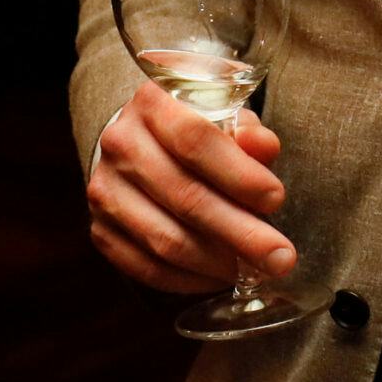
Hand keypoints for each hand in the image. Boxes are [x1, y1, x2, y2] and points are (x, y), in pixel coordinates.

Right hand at [86, 82, 291, 294]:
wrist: (139, 140)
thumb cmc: (196, 126)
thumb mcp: (226, 113)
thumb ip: (249, 131)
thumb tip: (264, 148)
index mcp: (152, 103)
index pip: (195, 141)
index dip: (239, 174)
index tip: (276, 199)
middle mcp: (120, 145)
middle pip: (184, 197)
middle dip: (240, 233)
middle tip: (281, 258)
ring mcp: (104, 191)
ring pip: (164, 238)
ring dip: (217, 262)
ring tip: (257, 270)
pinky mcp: (100, 231)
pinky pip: (145, 266)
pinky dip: (188, 279)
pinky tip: (221, 277)